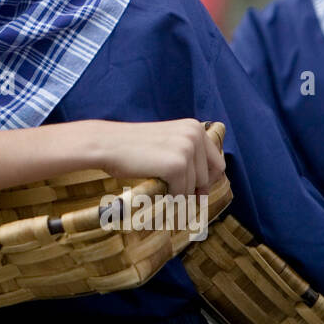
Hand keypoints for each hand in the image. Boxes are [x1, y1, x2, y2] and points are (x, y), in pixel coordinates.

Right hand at [95, 119, 225, 197]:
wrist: (106, 144)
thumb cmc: (131, 146)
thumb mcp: (166, 141)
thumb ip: (185, 152)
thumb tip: (204, 184)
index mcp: (194, 127)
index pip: (217, 163)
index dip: (208, 180)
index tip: (197, 192)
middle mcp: (194, 135)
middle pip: (208, 177)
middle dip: (193, 190)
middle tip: (175, 194)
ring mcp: (186, 149)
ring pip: (194, 186)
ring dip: (178, 192)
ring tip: (159, 184)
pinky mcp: (177, 165)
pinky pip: (181, 192)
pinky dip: (169, 195)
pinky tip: (156, 186)